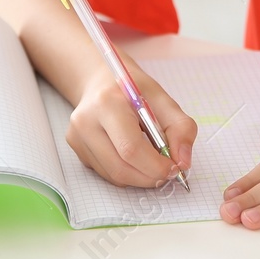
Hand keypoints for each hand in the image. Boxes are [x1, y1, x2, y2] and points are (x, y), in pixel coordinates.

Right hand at [66, 63, 196, 188]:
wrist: (101, 80)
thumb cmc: (133, 90)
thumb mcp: (163, 100)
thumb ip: (181, 129)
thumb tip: (183, 163)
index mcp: (108, 103)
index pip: (131, 147)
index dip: (156, 165)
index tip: (174, 168)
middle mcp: (86, 121)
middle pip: (120, 167)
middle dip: (149, 177)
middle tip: (167, 172)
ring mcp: (77, 137)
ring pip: (113, 176)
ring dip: (139, 177)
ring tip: (151, 162)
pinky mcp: (76, 148)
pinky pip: (106, 173)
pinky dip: (126, 172)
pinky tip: (133, 156)